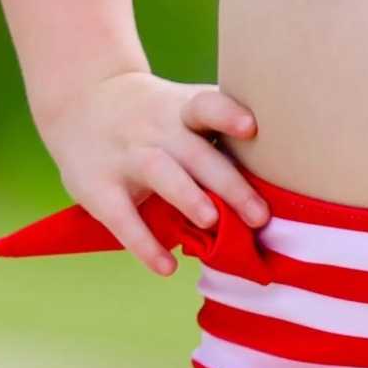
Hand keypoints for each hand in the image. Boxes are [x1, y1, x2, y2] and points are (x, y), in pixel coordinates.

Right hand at [34, 69, 270, 274]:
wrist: (82, 99)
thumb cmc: (156, 115)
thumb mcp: (182, 109)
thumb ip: (219, 134)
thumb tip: (285, 175)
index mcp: (182, 111)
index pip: (206, 105)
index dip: (228, 114)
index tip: (251, 128)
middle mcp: (157, 129)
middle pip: (196, 153)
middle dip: (228, 183)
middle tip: (260, 216)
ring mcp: (126, 155)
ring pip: (160, 172)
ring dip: (187, 197)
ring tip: (213, 222)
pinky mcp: (98, 186)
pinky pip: (122, 217)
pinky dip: (144, 245)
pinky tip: (168, 267)